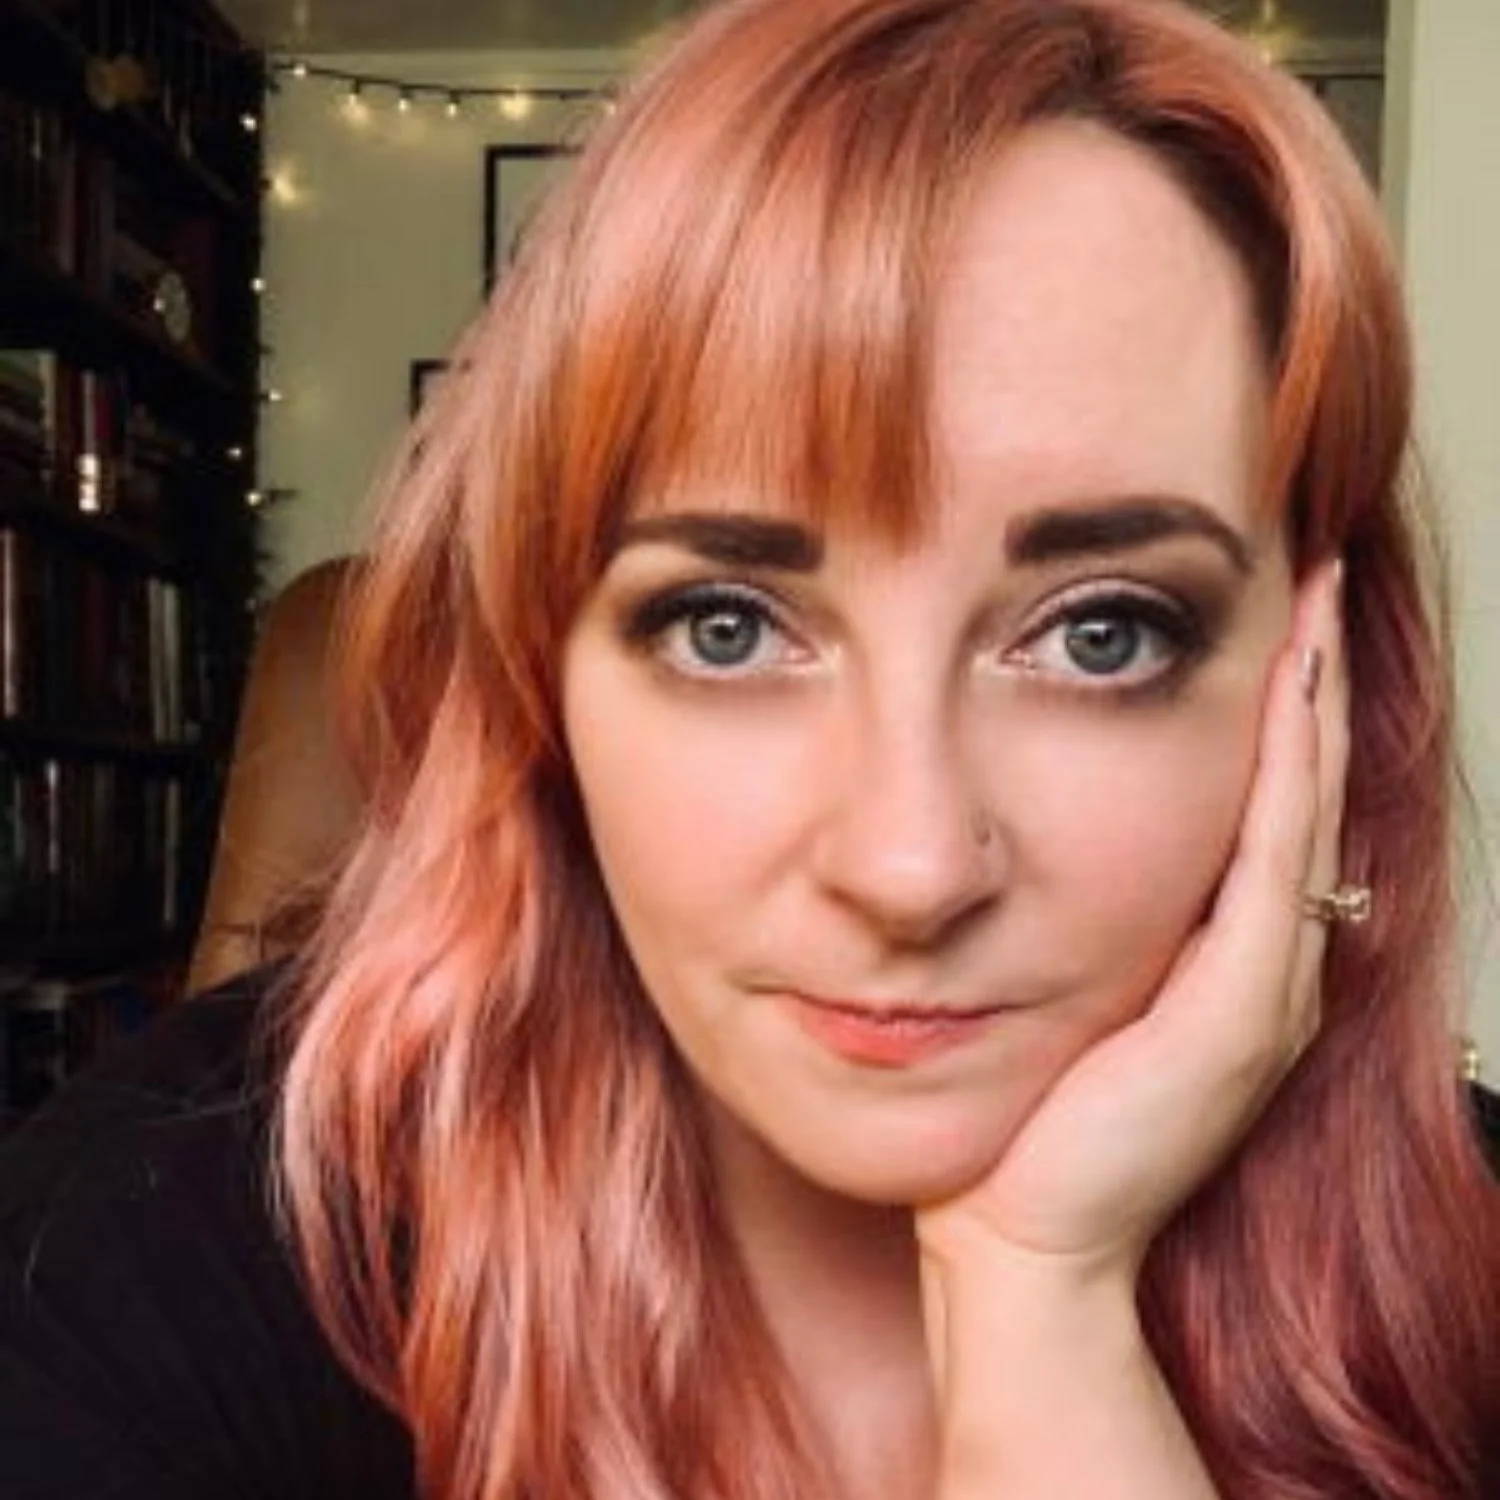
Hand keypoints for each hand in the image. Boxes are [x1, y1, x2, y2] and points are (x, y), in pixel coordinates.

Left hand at [917, 559, 1348, 1286]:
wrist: (1019, 1235)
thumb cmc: (1014, 1118)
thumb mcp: (1050, 994)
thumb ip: (1066, 920)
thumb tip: (1011, 848)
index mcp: (1220, 958)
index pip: (1259, 802)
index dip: (1273, 707)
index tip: (1259, 611)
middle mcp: (1264, 963)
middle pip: (1297, 789)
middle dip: (1306, 680)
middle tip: (1307, 570)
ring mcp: (1266, 986)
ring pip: (1301, 806)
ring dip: (1311, 699)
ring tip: (1312, 595)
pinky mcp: (1244, 1008)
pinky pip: (1275, 854)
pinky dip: (1289, 761)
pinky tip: (1290, 680)